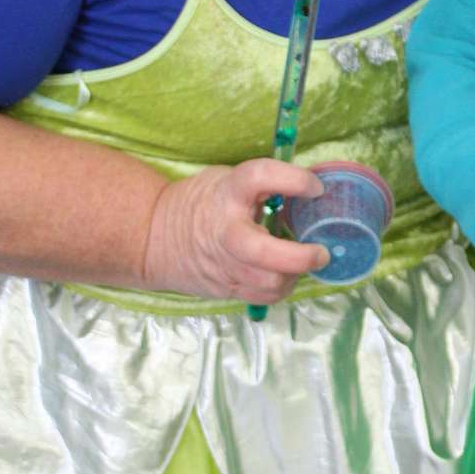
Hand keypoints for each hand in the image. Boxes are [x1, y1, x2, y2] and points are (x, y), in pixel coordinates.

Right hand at [142, 159, 329, 303]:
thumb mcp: (225, 181)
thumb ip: (262, 187)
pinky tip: (284, 274)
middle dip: (300, 257)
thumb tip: (308, 193)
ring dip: (295, 274)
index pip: (260, 177)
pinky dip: (282, 287)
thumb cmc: (198, 204)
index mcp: (227, 194)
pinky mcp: (227, 288)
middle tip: (322, 251)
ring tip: (303, 261)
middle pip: (265, 253)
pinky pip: (265, 296)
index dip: (294, 179)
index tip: (316, 188)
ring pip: (270, 283)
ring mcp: (225, 265)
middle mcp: (227, 232)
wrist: (153, 239)